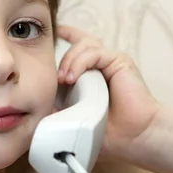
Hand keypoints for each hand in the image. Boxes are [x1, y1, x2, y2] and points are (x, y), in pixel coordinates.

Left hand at [56, 25, 159, 157]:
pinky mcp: (119, 62)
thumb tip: (37, 108)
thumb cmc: (110, 133)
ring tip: (62, 79)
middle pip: (78, 41)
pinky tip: (72, 78)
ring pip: (84, 45)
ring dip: (69, 59)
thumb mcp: (75, 120)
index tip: (47, 36)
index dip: (63, 37)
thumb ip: (59, 110)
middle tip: (52, 74)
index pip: (75, 47)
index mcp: (91, 75)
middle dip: (61, 51)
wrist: (134, 137)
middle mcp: (101, 65)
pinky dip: (80, 62)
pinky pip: (94, 53)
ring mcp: (110, 63)